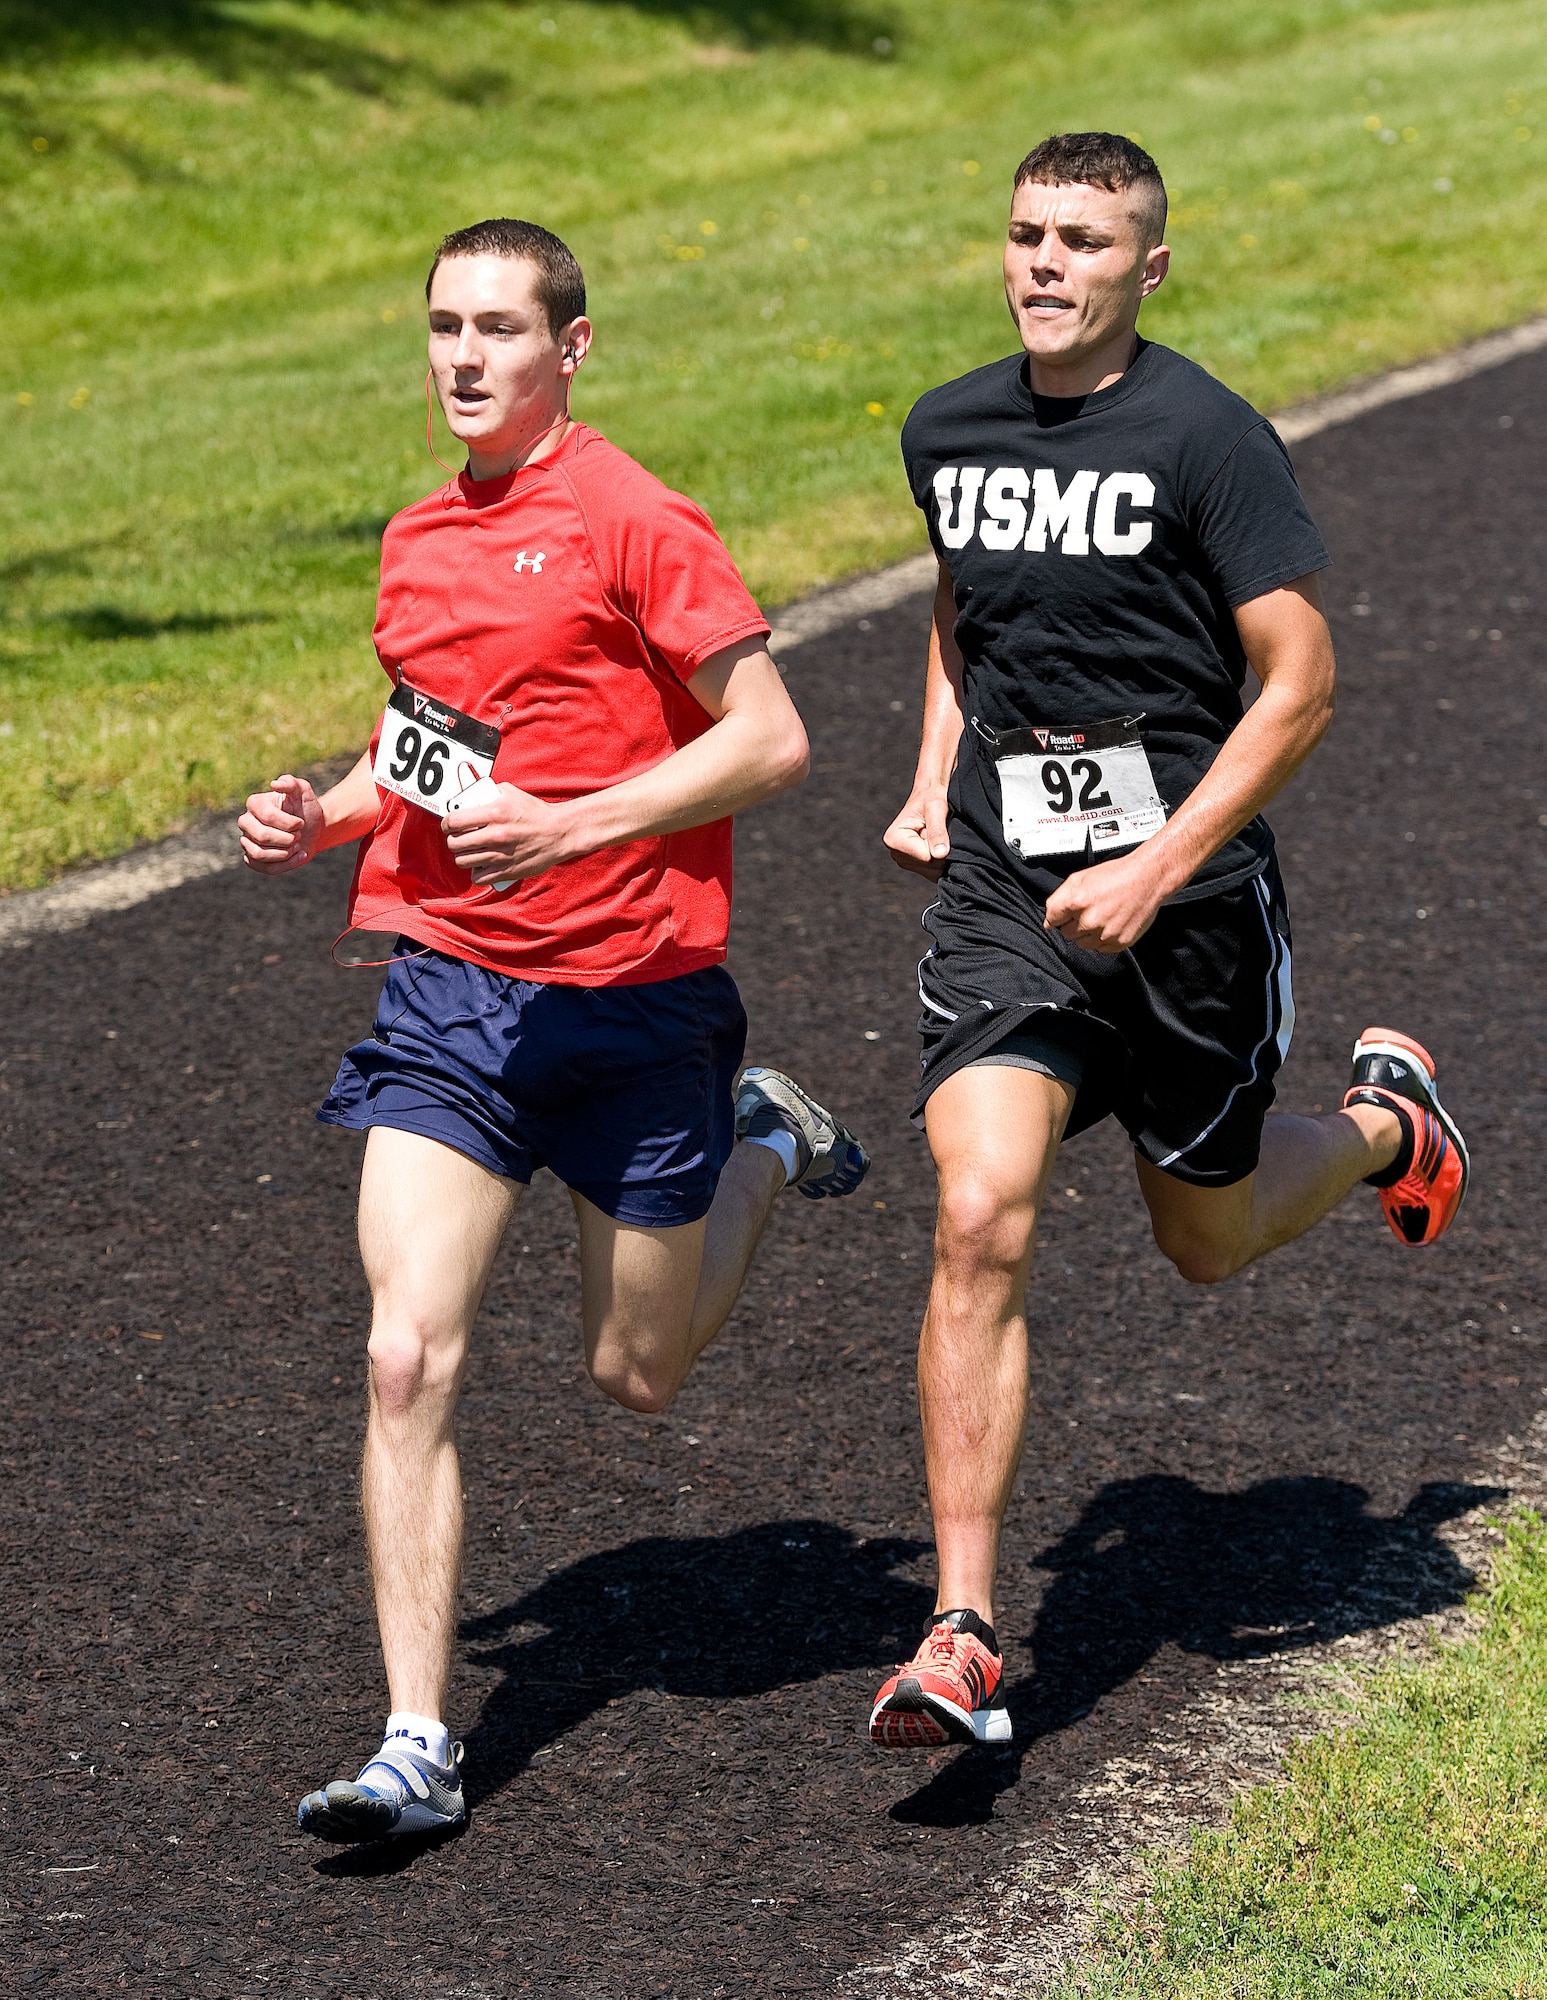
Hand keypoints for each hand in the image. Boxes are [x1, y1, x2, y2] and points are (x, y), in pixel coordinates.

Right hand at [238, 775, 324, 874]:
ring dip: (285, 853)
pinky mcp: (254, 859)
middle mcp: (246, 822)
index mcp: (254, 803)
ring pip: (260, 854)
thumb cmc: (305, 808)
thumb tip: (275, 784)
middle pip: (261, 836)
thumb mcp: (303, 792)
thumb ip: (291, 783)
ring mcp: (248, 841)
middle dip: (286, 839)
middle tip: (298, 835)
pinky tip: (299, 855)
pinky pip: (266, 869)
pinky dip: (287, 864)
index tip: (301, 823)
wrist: (312, 828)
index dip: (288, 823)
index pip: (267, 816)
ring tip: (297, 846)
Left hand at [442, 781, 577, 883]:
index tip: (449, 825)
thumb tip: (469, 797)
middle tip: (458, 838)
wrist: (559, 833)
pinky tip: (480, 865)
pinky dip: (476, 873)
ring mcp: (501, 855)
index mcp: (494, 813)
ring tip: (469, 852)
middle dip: (453, 841)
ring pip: (463, 861)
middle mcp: (496, 835)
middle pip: (455, 844)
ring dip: (463, 857)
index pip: (454, 821)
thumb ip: (488, 793)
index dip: (446, 824)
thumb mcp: (511, 793)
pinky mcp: (507, 871)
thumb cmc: (536, 812)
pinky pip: (479, 878)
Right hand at [883, 783, 950, 879]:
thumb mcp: (936, 808)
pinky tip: (935, 842)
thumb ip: (937, 831)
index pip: (926, 857)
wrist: (931, 793)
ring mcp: (904, 860)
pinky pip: (933, 871)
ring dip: (940, 853)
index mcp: (894, 839)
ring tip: (935, 834)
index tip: (932, 826)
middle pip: (929, 866)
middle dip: (939, 849)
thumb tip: (940, 854)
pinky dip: (940, 858)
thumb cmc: (931, 795)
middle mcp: (895, 853)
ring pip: (933, 870)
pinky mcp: (914, 864)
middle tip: (935, 829)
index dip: (937, 843)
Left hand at [1043, 850, 1167, 953]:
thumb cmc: (1116, 875)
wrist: (1148, 878)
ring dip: (1088, 933)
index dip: (1059, 915)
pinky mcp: (1119, 943)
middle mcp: (1089, 921)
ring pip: (1083, 944)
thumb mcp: (1080, 878)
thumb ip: (1058, 900)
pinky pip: (1101, 949)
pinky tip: (1112, 923)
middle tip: (1091, 909)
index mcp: (1077, 902)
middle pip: (1067, 934)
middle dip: (1074, 923)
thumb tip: (1049, 922)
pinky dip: (1104, 939)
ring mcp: (1105, 934)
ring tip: (1103, 916)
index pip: (1052, 920)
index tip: (1067, 912)